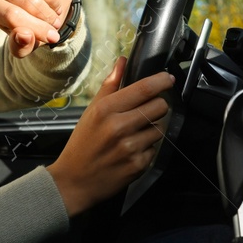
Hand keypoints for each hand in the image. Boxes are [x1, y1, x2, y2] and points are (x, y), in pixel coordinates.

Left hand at [0, 0, 74, 57]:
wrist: (40, 5)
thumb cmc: (27, 26)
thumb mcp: (23, 43)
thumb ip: (20, 46)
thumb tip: (25, 35)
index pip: (12, 15)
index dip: (37, 28)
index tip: (52, 38)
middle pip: (28, 2)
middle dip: (48, 18)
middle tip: (55, 25)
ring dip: (55, 5)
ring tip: (54, 11)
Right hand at [45, 56, 173, 216]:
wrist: (74, 181)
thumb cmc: (82, 144)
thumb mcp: (91, 111)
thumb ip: (110, 85)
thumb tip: (123, 61)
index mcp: (106, 110)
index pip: (144, 88)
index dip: (161, 81)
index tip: (168, 78)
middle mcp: (119, 127)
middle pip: (160, 106)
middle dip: (156, 106)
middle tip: (144, 112)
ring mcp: (130, 147)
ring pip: (160, 128)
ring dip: (151, 129)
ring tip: (132, 135)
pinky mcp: (138, 164)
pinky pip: (154, 148)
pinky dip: (146, 148)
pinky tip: (130, 151)